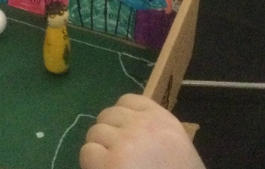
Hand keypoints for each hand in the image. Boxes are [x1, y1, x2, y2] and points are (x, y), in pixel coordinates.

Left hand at [79, 94, 204, 168]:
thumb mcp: (176, 147)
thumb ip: (153, 133)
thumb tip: (124, 129)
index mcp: (163, 120)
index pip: (128, 101)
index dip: (119, 118)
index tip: (122, 134)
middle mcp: (143, 125)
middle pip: (107, 115)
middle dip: (108, 134)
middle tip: (115, 154)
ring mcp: (125, 142)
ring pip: (95, 133)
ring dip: (99, 149)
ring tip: (113, 165)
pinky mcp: (110, 162)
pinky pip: (88, 152)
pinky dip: (91, 164)